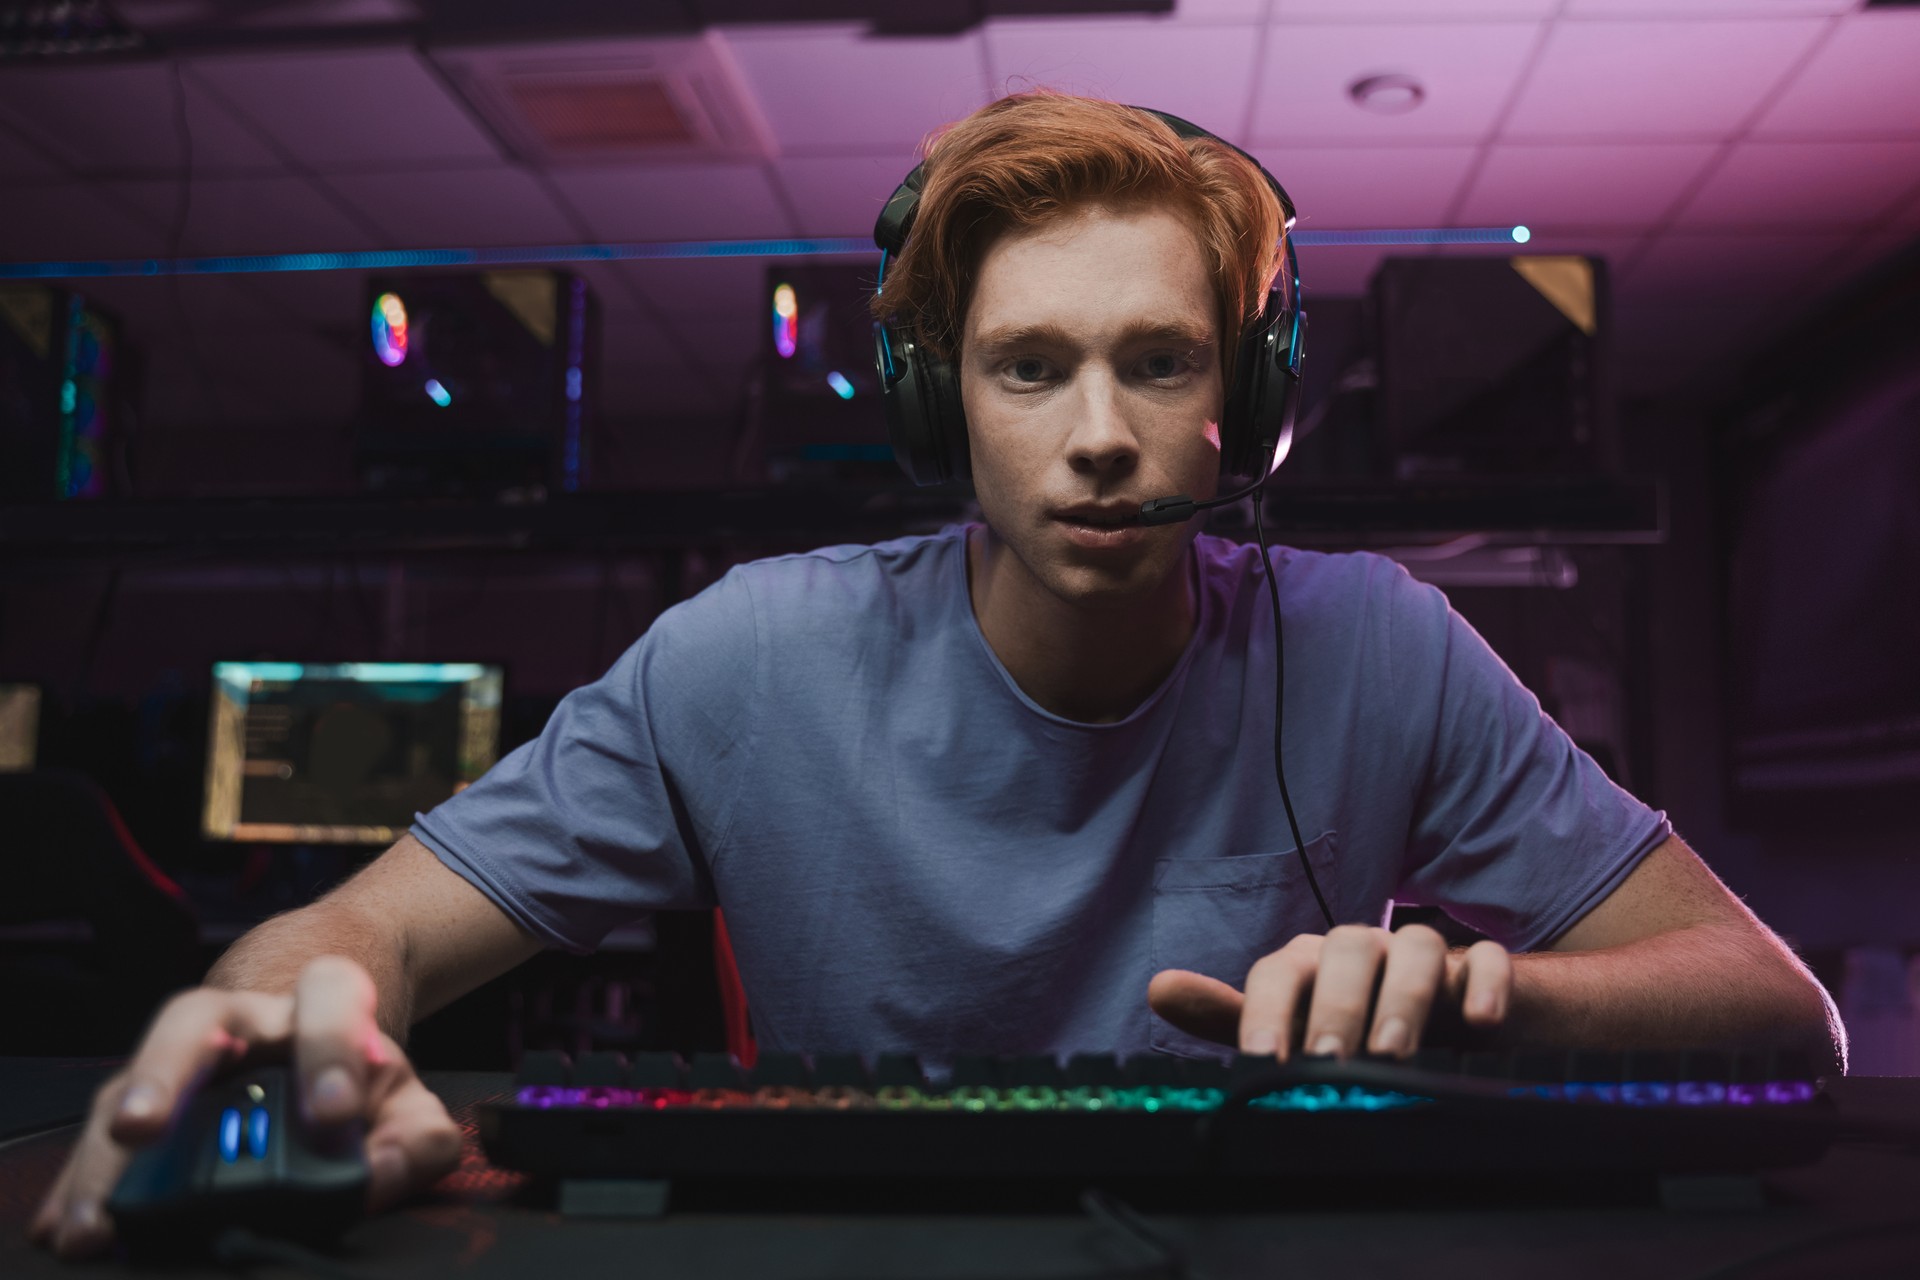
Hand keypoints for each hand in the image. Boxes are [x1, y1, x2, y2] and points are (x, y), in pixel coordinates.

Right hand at [30, 955, 460, 1259]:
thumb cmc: (355, 1078)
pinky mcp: (147, 1098)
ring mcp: (187, 1056)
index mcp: (320, 1003)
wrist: (315, 1040)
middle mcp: (244, 1017)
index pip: (329, 996)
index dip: (332, 1047)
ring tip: (94, 1216)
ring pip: (135, 1077)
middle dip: (165, 1072)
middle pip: (193, 1019)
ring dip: (106, 1147)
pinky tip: (66, 1221)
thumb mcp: (406, 1101)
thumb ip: (417, 1138)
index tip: (333, 1113)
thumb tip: (382, 1176)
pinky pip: (106, 1129)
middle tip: (143, 1130)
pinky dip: (83, 1179)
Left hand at [1148, 923, 1512, 1059]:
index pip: (1276, 972)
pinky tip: (1480, 1022)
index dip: (1263, 1012)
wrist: (1449, 1026)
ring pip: (1415, 944)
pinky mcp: (1481, 972)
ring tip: (1394, 1051)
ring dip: (1403, 994)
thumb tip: (1158, 989)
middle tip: (1329, 1062)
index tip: (1260, 1064)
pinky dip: (1485, 983)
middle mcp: (1361, 949)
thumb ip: (1231, 1017)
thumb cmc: (1353, 1028)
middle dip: (1335, 1005)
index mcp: (1309, 963)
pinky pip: (1489, 958)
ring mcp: (1423, 954)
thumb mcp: (1292, 1030)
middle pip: (1344, 950)